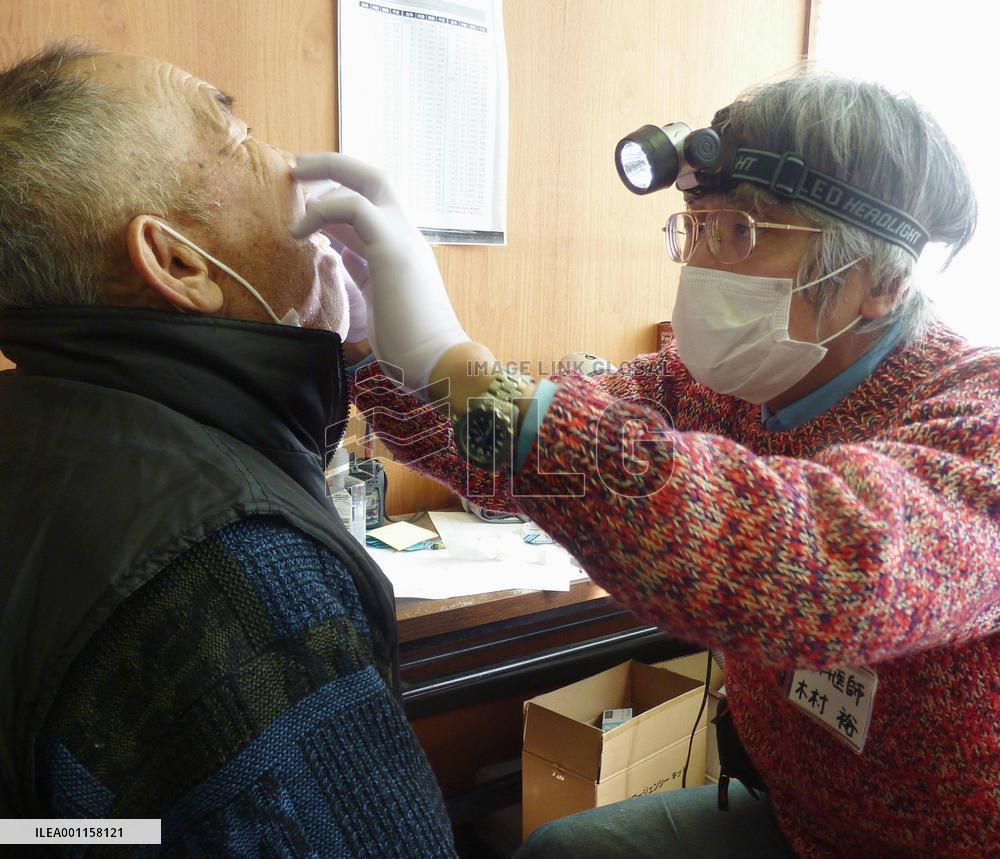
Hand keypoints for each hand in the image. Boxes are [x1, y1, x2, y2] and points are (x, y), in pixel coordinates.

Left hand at [291, 153, 469, 397]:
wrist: (436, 362)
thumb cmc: (408, 345)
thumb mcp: (375, 300)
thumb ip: (359, 276)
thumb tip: (336, 260)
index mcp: (402, 248)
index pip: (371, 206)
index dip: (337, 197)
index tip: (304, 200)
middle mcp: (406, 234)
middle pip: (375, 178)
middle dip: (334, 166)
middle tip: (296, 167)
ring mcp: (403, 237)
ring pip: (368, 182)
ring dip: (326, 176)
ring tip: (292, 184)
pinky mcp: (392, 248)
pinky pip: (355, 208)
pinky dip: (323, 211)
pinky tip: (300, 232)